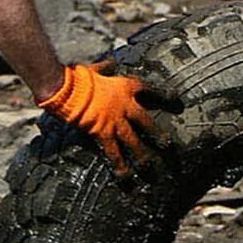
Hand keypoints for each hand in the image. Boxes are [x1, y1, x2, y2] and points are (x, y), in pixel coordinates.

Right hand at [38, 61, 170, 175]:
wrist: (67, 87)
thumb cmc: (78, 76)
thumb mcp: (95, 68)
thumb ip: (105, 68)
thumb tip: (110, 63)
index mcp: (124, 87)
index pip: (148, 90)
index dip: (162, 96)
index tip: (175, 100)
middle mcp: (124, 106)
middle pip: (145, 122)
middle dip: (157, 134)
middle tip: (169, 146)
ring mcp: (115, 121)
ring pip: (133, 141)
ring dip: (143, 156)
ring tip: (151, 169)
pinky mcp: (102, 133)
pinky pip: (114, 153)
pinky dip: (120, 166)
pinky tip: (126, 178)